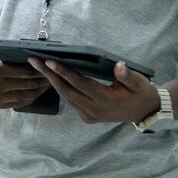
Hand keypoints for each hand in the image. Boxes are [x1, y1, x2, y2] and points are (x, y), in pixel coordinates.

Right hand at [0, 48, 49, 109]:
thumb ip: (15, 61)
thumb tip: (39, 63)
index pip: (27, 72)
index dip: (41, 71)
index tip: (51, 67)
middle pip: (28, 85)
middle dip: (44, 81)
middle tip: (54, 76)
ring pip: (26, 96)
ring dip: (39, 91)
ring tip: (48, 84)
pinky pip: (19, 102)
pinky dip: (30, 97)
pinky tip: (37, 92)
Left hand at [29, 58, 159, 123]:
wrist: (144, 112)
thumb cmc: (140, 93)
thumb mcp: (139, 82)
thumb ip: (127, 75)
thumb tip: (118, 65)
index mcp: (106, 100)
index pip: (81, 84)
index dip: (64, 72)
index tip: (49, 62)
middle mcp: (94, 110)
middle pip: (66, 91)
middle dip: (48, 75)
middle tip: (33, 60)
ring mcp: (89, 115)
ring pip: (66, 96)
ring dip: (51, 81)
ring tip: (38, 65)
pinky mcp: (87, 117)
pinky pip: (70, 101)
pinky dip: (61, 88)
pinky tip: (52, 76)